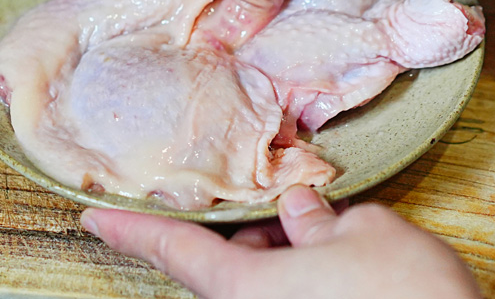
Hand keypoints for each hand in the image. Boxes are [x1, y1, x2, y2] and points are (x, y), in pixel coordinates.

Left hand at [80, 185, 480, 298]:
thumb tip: (302, 210)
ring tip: (320, 229)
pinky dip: (299, 272)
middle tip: (279, 204)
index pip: (173, 247)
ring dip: (280, 251)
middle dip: (248, 232)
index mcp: (245, 288)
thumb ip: (320, 218)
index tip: (91, 215)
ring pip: (260, 282)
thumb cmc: (403, 298)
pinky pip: (287, 295)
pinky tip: (336, 256)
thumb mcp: (365, 233)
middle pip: (224, 265)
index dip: (128, 227)